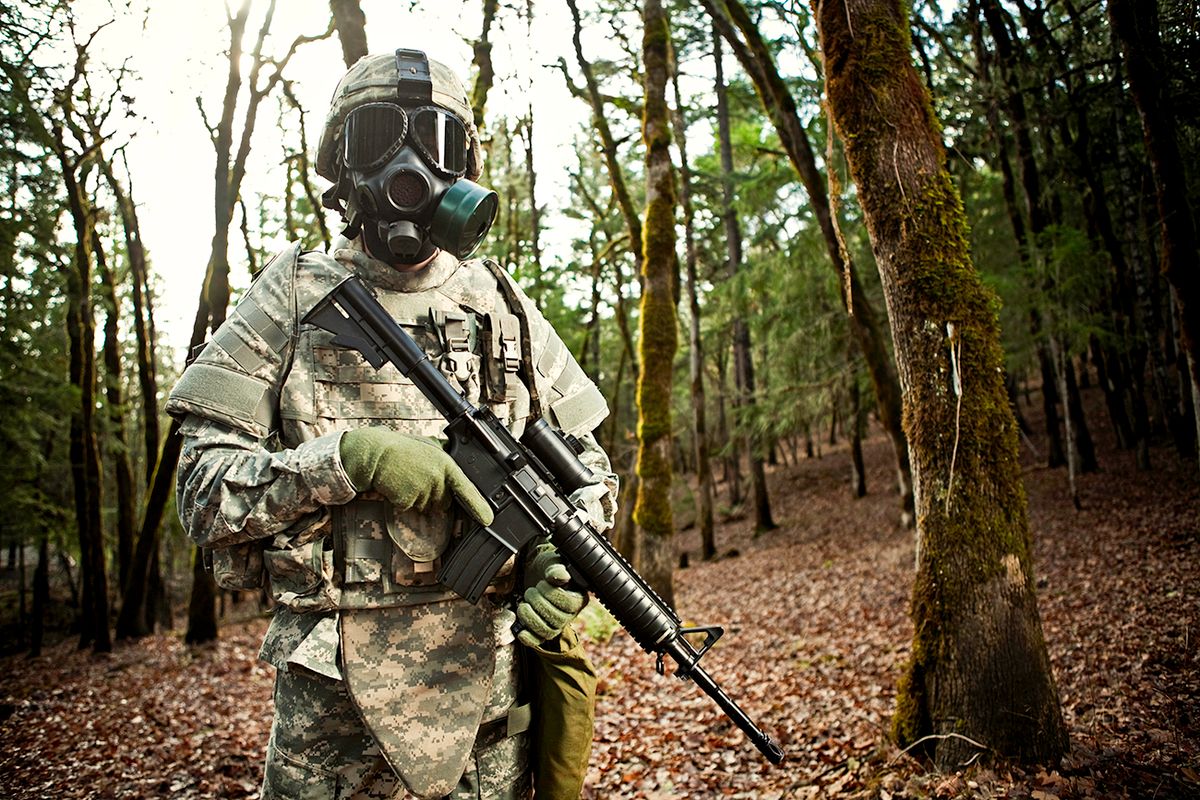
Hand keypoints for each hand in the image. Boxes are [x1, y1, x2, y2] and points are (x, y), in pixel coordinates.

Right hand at [339, 427, 492, 525]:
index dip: (478, 506)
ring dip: (420, 498)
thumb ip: (447, 456)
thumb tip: (463, 459)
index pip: (466, 489)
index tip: (487, 519)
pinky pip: (412, 508)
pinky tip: (400, 485)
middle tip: (422, 478)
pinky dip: (406, 501)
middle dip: (437, 495)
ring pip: (428, 506)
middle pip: (445, 501)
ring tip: (409, 478)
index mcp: (446, 465)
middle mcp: (437, 479)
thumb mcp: (431, 446)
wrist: (377, 454)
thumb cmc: (403, 449)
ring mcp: (423, 491)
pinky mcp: (408, 501)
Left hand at [516, 544, 586, 647]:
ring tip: (523, 606)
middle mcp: (569, 615)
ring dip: (531, 619)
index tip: (542, 584)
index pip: (568, 604)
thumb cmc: (546, 568)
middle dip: (538, 604)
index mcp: (578, 598)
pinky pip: (538, 641)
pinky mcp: (543, 631)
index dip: (552, 594)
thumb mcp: (552, 563)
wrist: (534, 574)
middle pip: (557, 619)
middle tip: (530, 592)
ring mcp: (556, 625)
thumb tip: (561, 577)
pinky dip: (529, 638)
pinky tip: (520, 631)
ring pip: (547, 631)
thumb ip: (556, 569)